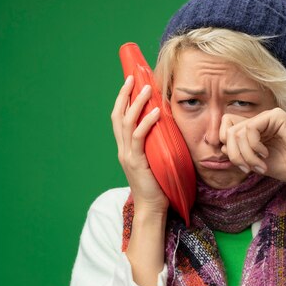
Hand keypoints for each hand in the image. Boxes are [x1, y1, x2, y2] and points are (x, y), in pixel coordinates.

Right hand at [111, 76, 168, 212]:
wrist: (152, 207)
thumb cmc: (158, 184)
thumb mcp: (155, 158)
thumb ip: (155, 144)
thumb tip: (168, 126)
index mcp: (125, 147)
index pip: (119, 118)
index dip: (122, 99)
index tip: (130, 83)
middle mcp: (123, 149)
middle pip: (118, 115)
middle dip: (125, 94)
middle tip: (133, 77)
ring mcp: (127, 155)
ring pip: (127, 122)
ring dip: (136, 103)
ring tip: (147, 88)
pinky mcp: (136, 162)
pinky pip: (139, 138)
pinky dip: (146, 122)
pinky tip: (155, 113)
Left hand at [219, 107, 285, 182]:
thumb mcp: (254, 163)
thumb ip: (239, 154)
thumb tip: (222, 147)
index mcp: (253, 132)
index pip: (226, 130)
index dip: (227, 148)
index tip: (241, 166)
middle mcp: (258, 122)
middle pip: (229, 131)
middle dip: (235, 154)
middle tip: (247, 168)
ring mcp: (266, 117)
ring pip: (237, 131)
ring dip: (245, 154)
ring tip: (259, 165)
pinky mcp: (275, 115)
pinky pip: (250, 127)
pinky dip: (253, 145)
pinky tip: (265, 154)